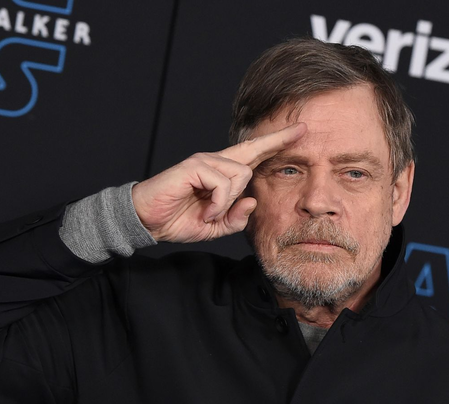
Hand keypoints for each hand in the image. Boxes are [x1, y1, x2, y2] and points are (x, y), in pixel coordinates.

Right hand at [132, 122, 306, 242]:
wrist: (147, 220)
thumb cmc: (177, 220)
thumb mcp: (214, 226)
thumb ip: (235, 219)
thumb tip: (253, 201)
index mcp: (222, 173)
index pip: (254, 153)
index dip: (276, 142)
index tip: (300, 131)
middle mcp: (215, 161)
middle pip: (252, 155)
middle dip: (267, 156)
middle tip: (277, 153)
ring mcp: (204, 161)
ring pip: (240, 175)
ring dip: (227, 202)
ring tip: (208, 213)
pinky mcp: (194, 166)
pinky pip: (222, 184)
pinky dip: (217, 204)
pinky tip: (205, 211)